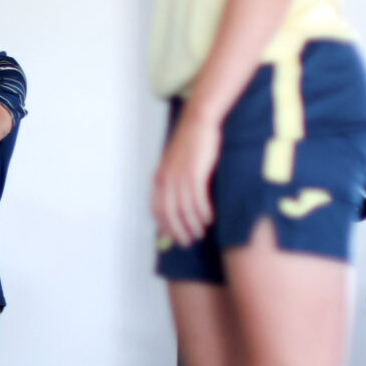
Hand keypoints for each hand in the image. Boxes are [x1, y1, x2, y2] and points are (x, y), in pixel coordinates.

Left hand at [152, 110, 221, 249]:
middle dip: (178, 231)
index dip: (164, 226)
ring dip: (192, 225)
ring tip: (201, 233)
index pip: (156, 210)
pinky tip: (209, 219)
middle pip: (169, 214)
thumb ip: (172, 182)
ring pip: (184, 210)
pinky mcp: (194, 173)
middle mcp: (165, 179)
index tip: (173, 238)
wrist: (198, 123)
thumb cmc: (189, 145)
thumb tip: (175, 204)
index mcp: (158, 178)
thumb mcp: (175, 165)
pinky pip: (198, 200)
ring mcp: (179, 177)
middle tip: (188, 242)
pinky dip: (203, 213)